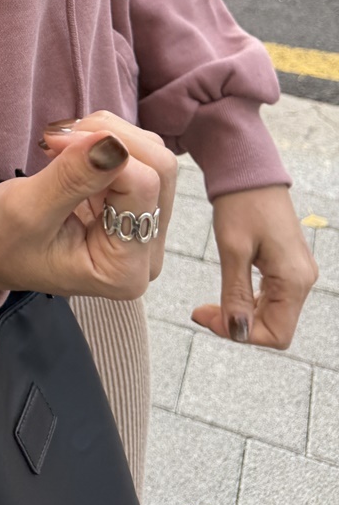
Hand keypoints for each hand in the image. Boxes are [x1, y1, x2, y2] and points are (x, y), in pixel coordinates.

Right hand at [34, 111, 177, 281]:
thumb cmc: (0, 240)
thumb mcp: (28, 209)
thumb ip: (73, 178)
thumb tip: (113, 143)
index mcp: (124, 269)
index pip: (143, 186)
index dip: (102, 152)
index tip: (53, 144)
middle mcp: (146, 252)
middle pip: (159, 167)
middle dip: (109, 138)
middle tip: (57, 138)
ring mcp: (143, 228)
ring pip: (152, 154)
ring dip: (106, 135)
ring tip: (60, 145)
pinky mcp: (134, 205)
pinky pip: (139, 155)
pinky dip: (106, 140)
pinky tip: (72, 151)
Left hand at [190, 185, 318, 347]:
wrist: (248, 170)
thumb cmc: (240, 203)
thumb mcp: (233, 249)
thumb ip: (236, 294)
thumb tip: (236, 332)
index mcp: (294, 279)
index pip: (277, 335)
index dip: (241, 334)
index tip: (206, 316)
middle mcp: (303, 280)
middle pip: (275, 327)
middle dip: (238, 325)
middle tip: (201, 310)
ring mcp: (297, 272)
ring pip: (273, 314)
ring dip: (242, 315)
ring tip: (210, 304)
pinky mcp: (288, 264)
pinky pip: (272, 297)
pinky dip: (249, 301)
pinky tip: (229, 291)